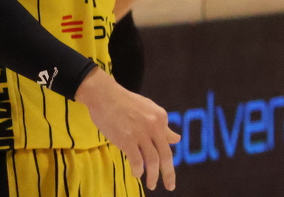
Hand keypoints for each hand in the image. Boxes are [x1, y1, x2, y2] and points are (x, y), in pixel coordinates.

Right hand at [75, 67, 178, 189]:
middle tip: (170, 186)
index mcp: (162, 118)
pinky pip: (136, 160)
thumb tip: (177, 139)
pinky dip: (138, 170)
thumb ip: (163, 127)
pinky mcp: (127, 139)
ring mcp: (141, 133)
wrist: (105, 96)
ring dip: (153, 176)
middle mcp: (155, 126)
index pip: (167, 143)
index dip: (166, 158)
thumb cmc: (126, 103)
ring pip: (153, 160)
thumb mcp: (150, 111)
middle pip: (165, 155)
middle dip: (169, 173)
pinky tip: (137, 175)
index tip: (166, 169)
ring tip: (152, 185)